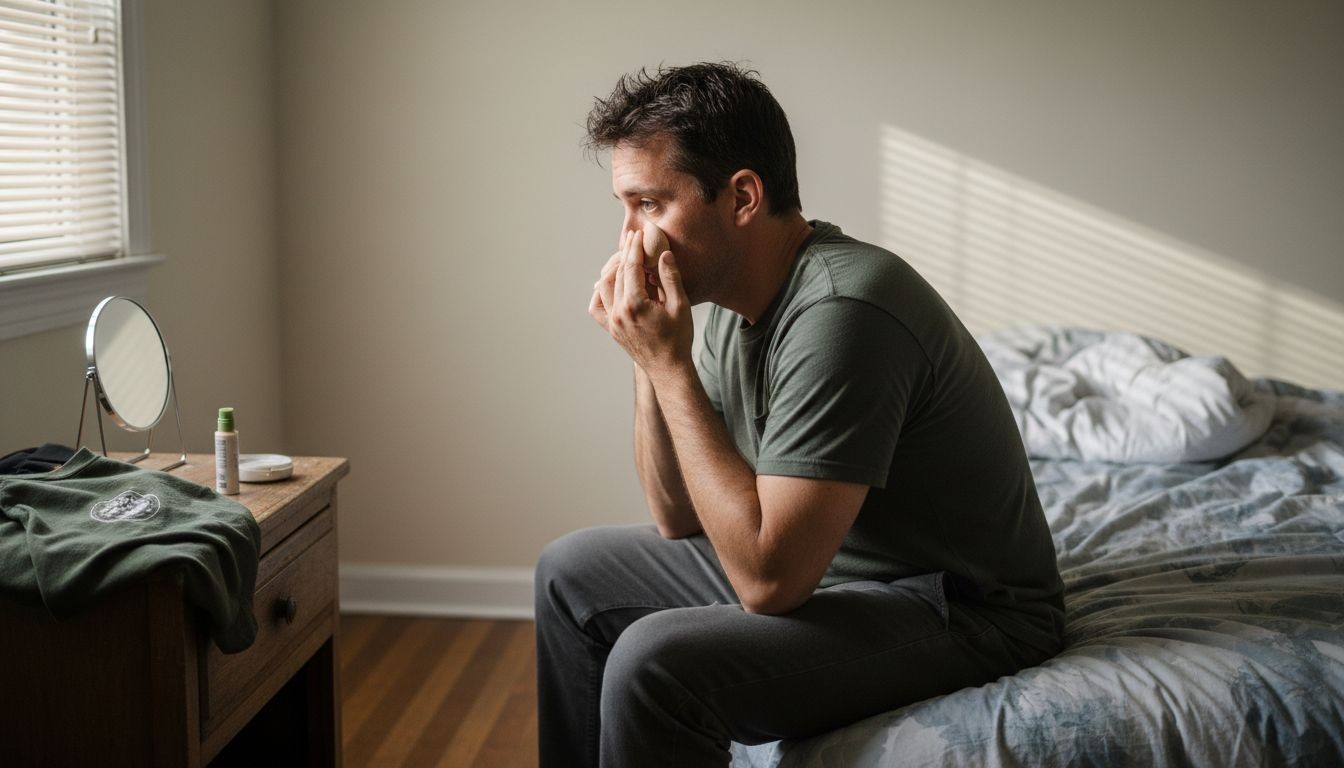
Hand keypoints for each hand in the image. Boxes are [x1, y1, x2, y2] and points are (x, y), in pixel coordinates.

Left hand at [588, 229, 692, 376]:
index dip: (634, 248)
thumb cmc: (678, 338)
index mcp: (635, 305)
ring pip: (604, 286)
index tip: (638, 234)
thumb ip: (670, 278)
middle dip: (625, 255)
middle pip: (616, 274)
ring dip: (614, 270)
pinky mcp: (611, 329)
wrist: (668, 368)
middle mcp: (618, 313)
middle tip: (633, 241)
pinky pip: (597, 306)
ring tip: (626, 259)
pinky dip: (601, 291)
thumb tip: (663, 253)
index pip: (630, 268)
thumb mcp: (680, 305)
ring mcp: (612, 322)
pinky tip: (611, 283)